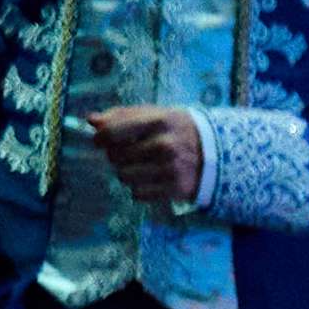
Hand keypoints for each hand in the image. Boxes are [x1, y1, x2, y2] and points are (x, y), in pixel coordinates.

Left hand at [85, 105, 205, 212]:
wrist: (217, 153)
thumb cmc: (177, 130)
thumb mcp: (155, 114)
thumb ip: (122, 115)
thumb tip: (91, 120)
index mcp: (158, 121)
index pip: (110, 132)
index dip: (100, 138)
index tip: (102, 141)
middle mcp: (164, 145)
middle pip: (114, 157)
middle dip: (119, 155)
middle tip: (135, 152)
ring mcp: (170, 169)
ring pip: (123, 177)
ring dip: (129, 173)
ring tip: (145, 166)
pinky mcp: (175, 189)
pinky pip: (137, 193)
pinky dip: (141, 188)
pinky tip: (154, 179)